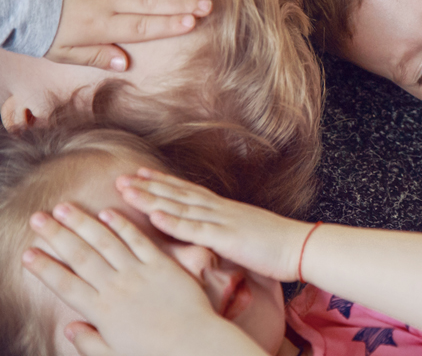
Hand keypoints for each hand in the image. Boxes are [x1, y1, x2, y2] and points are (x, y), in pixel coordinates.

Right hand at [21, 203, 248, 355]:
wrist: (194, 344)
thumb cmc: (155, 354)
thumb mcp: (115, 355)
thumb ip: (89, 343)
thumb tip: (68, 328)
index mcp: (102, 312)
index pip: (65, 285)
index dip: (44, 268)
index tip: (26, 252)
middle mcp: (116, 288)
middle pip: (80, 256)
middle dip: (56, 235)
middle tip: (37, 217)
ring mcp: (139, 273)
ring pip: (105, 242)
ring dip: (83, 223)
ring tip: (63, 207)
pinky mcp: (161, 264)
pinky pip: (138, 240)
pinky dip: (122, 225)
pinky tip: (107, 211)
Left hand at [47, 0, 211, 71]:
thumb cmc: (35, 25)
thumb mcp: (61, 51)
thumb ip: (95, 55)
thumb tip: (124, 63)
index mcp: (98, 24)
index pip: (141, 25)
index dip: (168, 24)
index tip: (192, 24)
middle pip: (150, 1)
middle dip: (182, 4)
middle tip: (207, 5)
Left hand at [117, 169, 310, 281]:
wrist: (300, 246)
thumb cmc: (275, 245)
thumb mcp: (244, 235)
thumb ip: (224, 232)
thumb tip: (210, 235)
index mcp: (223, 210)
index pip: (187, 192)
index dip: (162, 183)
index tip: (140, 174)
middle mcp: (219, 210)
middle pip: (177, 194)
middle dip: (148, 186)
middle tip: (120, 178)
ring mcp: (221, 221)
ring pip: (180, 207)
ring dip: (151, 198)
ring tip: (127, 191)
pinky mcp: (227, 237)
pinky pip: (195, 229)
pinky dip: (174, 222)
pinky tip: (154, 216)